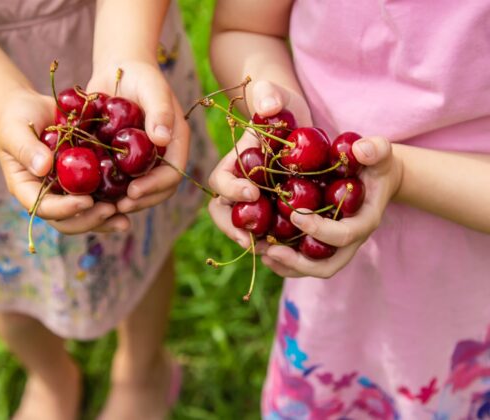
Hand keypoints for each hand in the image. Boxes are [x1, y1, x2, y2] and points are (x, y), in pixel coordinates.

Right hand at [0, 88, 118, 234]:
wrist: (32, 109)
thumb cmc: (17, 117)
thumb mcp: (16, 129)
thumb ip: (26, 148)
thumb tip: (44, 167)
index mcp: (28, 190)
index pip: (45, 208)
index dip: (65, 209)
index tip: (85, 201)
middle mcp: (49, 196)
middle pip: (68, 221)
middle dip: (90, 219)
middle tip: (111, 211)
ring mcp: (67, 193)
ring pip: (86, 215)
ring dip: (106, 220)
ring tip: (125, 218)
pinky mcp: (84, 183)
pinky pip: (100, 198)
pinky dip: (115, 203)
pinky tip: (134, 201)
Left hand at [87, 60, 189, 230]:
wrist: (117, 70)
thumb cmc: (139, 75)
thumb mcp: (151, 87)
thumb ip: (159, 109)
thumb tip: (163, 139)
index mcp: (175, 142)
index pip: (172, 174)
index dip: (155, 187)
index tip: (133, 191)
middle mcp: (162, 156)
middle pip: (158, 189)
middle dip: (140, 201)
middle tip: (117, 207)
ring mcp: (143, 161)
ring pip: (139, 190)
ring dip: (124, 201)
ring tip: (104, 206)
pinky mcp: (124, 161)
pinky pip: (119, 182)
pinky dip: (108, 190)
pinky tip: (92, 195)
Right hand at [208, 80, 310, 249]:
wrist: (293, 119)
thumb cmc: (280, 104)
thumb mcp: (276, 95)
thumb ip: (268, 95)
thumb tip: (268, 107)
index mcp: (232, 163)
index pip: (219, 182)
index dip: (232, 190)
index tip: (253, 192)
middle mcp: (238, 185)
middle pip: (223, 213)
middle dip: (233, 228)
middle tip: (252, 241)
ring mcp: (255, 199)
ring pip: (244, 226)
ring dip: (254, 241)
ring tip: (272, 250)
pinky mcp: (274, 208)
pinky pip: (269, 229)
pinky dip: (276, 239)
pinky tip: (293, 246)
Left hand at [261, 136, 402, 277]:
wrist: (376, 179)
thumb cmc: (375, 163)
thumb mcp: (379, 152)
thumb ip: (375, 149)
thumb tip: (360, 150)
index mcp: (365, 221)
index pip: (344, 235)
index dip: (320, 229)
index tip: (295, 215)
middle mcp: (351, 240)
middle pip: (327, 265)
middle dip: (299, 262)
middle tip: (272, 249)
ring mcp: (337, 246)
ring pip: (313, 268)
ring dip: (286, 265)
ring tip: (261, 252)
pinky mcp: (324, 245)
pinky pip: (304, 262)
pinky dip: (284, 262)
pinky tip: (264, 251)